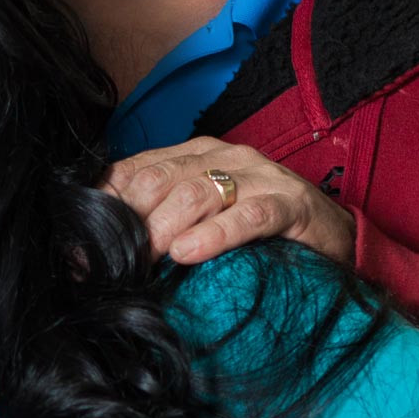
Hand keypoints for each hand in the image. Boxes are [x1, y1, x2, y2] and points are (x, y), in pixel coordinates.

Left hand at [104, 138, 355, 265]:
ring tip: (147, 260)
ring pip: (196, 194)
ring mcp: (258, 177)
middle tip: (113, 262)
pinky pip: (247, 216)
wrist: (335, 235)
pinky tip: (190, 254)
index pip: (135, 170)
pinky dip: (214, 234)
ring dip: (164, 230)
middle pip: (159, 181)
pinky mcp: (289, 204)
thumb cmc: (259, 232)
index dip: (105, 206)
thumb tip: (98, 252)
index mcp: (195, 155)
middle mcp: (223, 157)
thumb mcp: (203, 220)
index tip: (82, 246)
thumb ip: (159, 223)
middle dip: (130, 222)